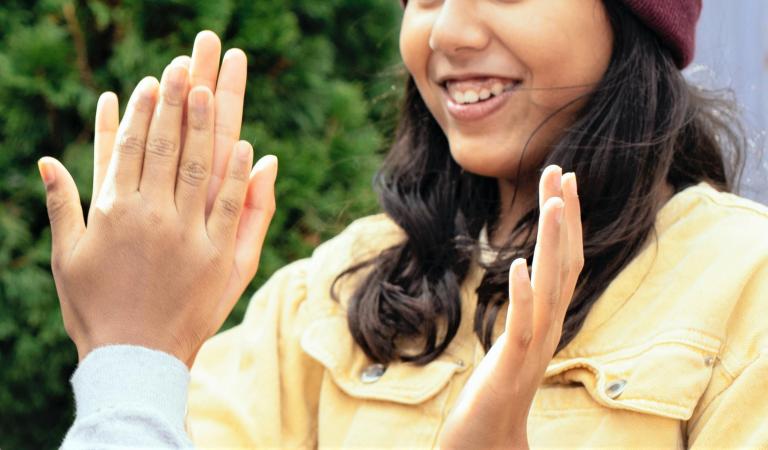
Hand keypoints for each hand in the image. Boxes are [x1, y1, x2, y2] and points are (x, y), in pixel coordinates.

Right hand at [38, 34, 277, 367]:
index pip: (133, 148)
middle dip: (179, 102)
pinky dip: (240, 178)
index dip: (145, 110)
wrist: (134, 359)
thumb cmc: (95, 307)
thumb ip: (62, 203)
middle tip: (189, 64)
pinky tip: (249, 147)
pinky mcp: (220, 258)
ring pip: (202, 169)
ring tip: (214, 89)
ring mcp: (190, 236)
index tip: (155, 80)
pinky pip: (233, 210)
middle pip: (169, 147)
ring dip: (209, 126)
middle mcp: (153, 217)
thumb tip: (47, 158)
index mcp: (114, 212)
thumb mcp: (66, 255)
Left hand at [438, 166, 583, 449]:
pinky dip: (523, 295)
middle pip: (563, 264)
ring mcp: (534, 346)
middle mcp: (549, 327)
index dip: (566, 222)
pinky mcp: (512, 366)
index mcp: (547, 319)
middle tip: (558, 170)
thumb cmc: (498, 393)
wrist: (490, 441)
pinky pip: (522, 327)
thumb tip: (524, 283)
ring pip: (551, 288)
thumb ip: (524, 314)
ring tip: (552, 201)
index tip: (561, 182)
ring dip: (552, 243)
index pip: (563, 262)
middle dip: (562, 216)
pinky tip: (517, 265)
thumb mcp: (514, 343)